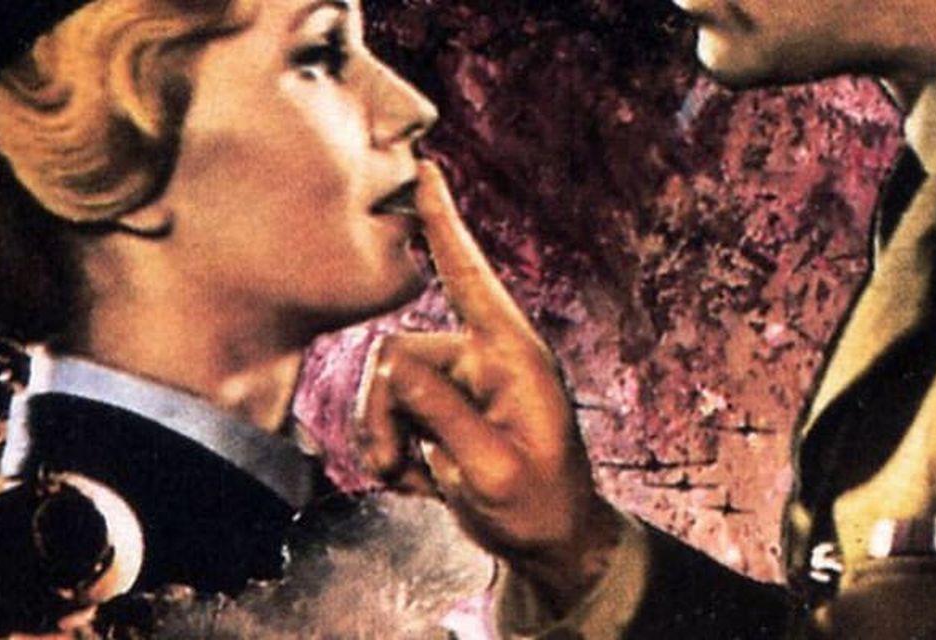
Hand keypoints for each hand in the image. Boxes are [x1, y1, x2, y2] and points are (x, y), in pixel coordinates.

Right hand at [357, 161, 625, 608]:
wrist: (549, 542)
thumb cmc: (538, 505)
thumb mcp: (492, 467)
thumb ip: (445, 413)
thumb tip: (394, 362)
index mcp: (512, 355)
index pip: (468, 276)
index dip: (443, 224)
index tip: (427, 169)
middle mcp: (485, 357)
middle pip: (399, 354)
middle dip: (386, 413)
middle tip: (394, 466)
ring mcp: (462, 382)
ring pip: (388, 385)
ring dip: (386, 437)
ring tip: (408, 479)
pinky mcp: (444, 408)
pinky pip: (391, 411)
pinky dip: (394, 450)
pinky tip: (418, 480)